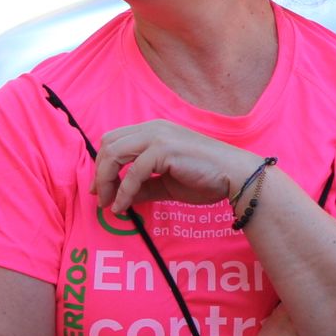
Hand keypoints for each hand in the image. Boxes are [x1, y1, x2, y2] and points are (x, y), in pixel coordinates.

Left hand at [91, 120, 254, 214]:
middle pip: (109, 144)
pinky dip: (123, 192)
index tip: (100, 188)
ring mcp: (158, 136)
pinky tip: (123, 207)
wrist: (235, 176)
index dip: (102, 164)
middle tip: (100, 198)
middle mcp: (153, 128)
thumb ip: (143, 187)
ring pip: (114, 154)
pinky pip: (133, 173)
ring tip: (108, 204)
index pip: (115, 140)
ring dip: (106, 181)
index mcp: (154, 130)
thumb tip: (121, 199)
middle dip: (100, 173)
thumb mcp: (167, 183)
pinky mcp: (164, 150)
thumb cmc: (207, 178)